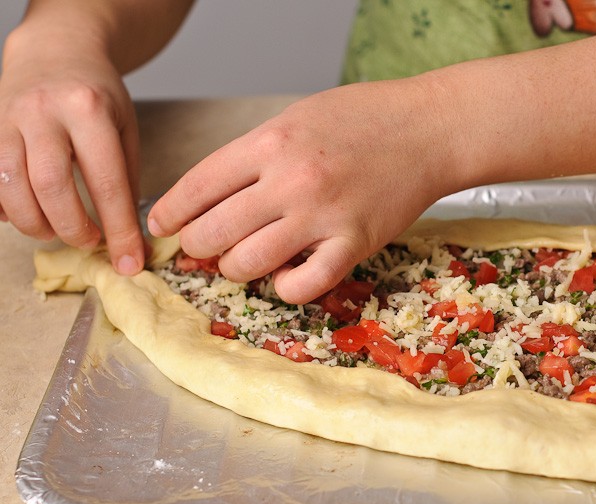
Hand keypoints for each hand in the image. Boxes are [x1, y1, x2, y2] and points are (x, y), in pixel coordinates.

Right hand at [0, 42, 143, 274]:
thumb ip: (126, 182)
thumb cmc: (96, 95)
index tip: (129, 262)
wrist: (55, 50)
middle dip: (72, 228)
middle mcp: (43, 112)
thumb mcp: (125, 129)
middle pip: (51, 187)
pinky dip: (7, 207)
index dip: (119, 230)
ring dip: (36, 223)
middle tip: (89, 241)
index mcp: (89, 110)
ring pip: (12, 186)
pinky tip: (29, 213)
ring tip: (58, 230)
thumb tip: (131, 239)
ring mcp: (8, 118)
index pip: (107, 183)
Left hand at [148, 79, 460, 303]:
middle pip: (212, 233)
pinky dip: (284, 288)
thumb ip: (255, 155)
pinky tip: (287, 276)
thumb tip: (213, 196)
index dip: (170, 212)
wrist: (429, 130)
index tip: (163, 225)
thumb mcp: (296, 118)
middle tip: (206, 247)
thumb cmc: (364, 119)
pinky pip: (301, 286)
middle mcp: (289, 181)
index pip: (196, 187)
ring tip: (247, 260)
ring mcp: (322, 216)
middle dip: (198, 246)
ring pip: (247, 264)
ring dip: (237, 268)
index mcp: (269, 143)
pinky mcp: (354, 244)